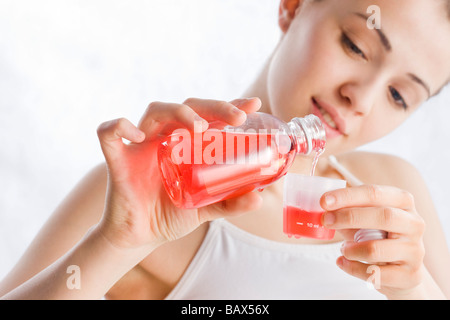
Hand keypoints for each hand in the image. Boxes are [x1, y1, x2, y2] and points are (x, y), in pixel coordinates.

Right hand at [96, 97, 262, 250]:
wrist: (139, 237)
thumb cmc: (170, 215)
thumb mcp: (205, 209)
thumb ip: (229, 203)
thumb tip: (259, 199)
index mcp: (186, 145)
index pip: (209, 116)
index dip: (229, 106)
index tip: (253, 104)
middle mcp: (165, 138)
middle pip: (187, 107)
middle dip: (213, 107)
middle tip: (237, 117)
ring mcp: (141, 146)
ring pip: (156, 111)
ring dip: (179, 114)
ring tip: (200, 128)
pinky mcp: (118, 159)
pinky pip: (110, 133)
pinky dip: (121, 127)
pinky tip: (139, 136)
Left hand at [321, 184, 425, 298]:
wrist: (403, 272)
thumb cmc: (379, 238)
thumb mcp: (365, 220)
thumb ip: (349, 212)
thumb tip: (325, 209)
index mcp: (403, 202)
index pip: (375, 193)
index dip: (347, 196)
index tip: (324, 201)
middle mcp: (414, 224)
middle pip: (384, 216)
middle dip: (349, 217)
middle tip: (326, 220)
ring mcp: (415, 251)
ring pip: (376, 249)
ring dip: (350, 249)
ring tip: (344, 249)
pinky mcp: (410, 275)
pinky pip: (374, 273)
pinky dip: (352, 268)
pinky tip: (344, 262)